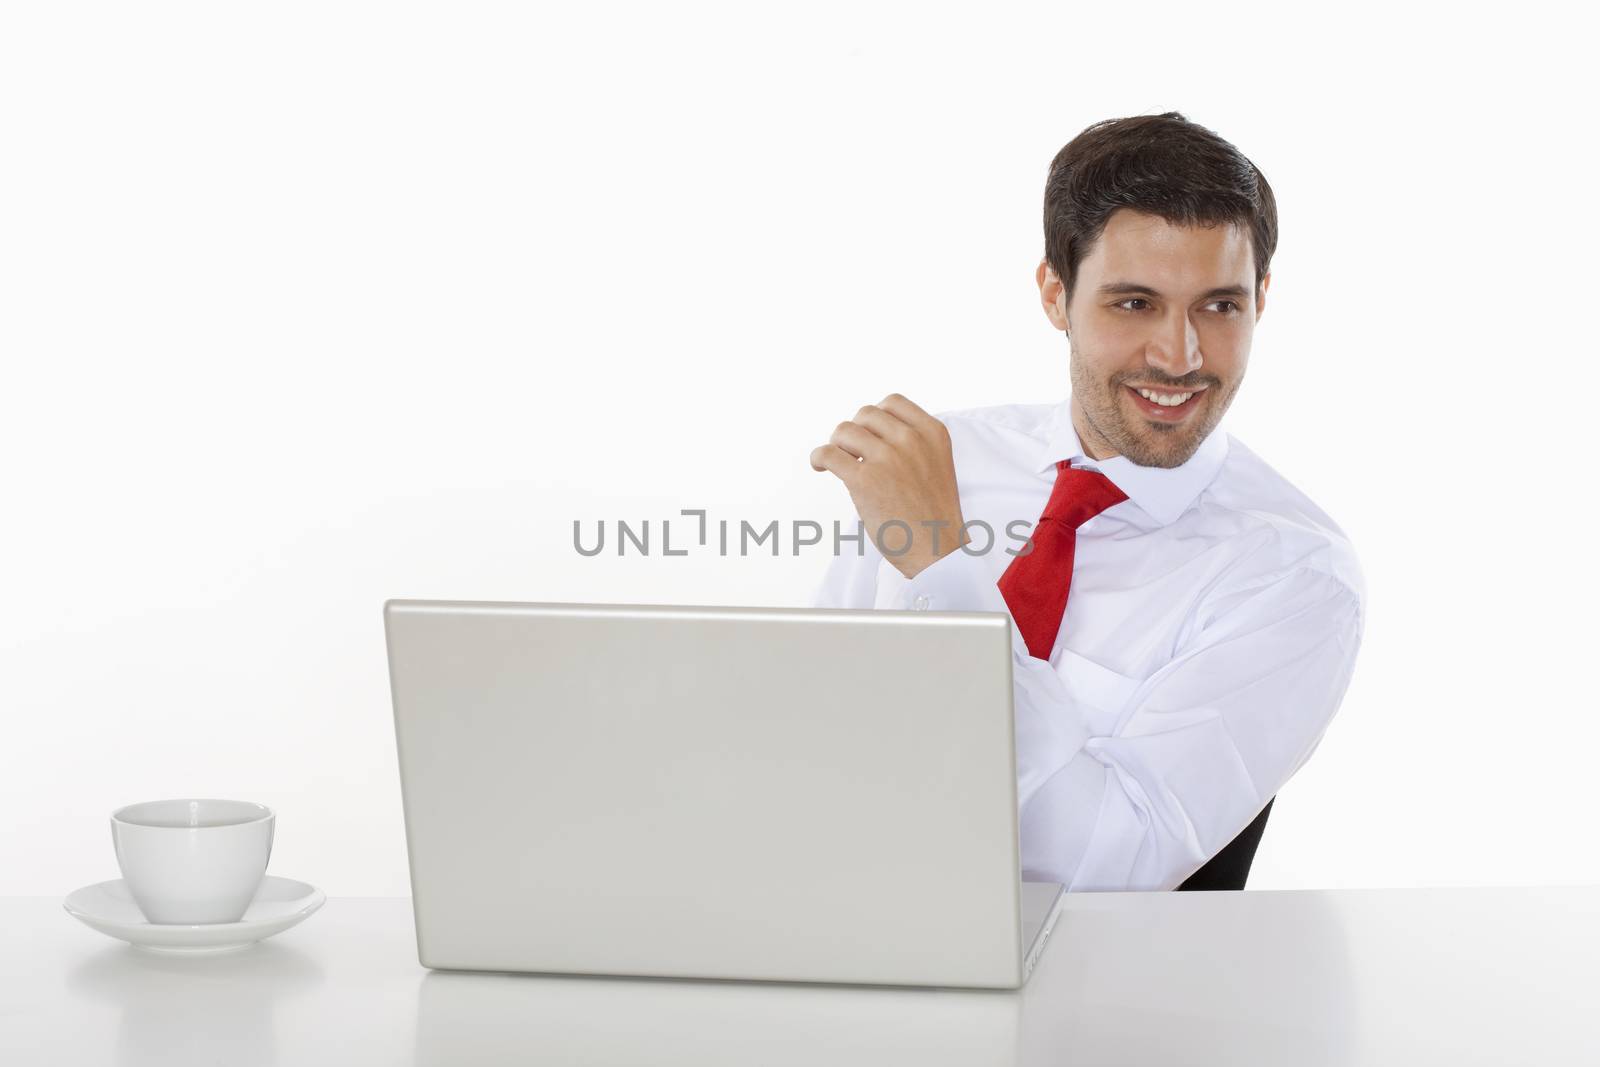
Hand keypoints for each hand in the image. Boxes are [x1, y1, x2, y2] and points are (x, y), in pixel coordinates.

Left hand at [809, 393, 967, 578]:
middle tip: (854, 453)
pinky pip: (827, 454)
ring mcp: (888, 458)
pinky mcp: (864, 480)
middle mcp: (911, 440)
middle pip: (865, 414)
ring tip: (840, 462)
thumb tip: (870, 434)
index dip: (875, 417)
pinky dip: (818, 458)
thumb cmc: (934, 514)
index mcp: (932, 433)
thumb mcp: (937, 464)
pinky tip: (820, 466)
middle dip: (856, 431)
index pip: (893, 402)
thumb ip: (914, 444)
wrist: (938, 551)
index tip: (871, 434)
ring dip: (837, 444)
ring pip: (844, 431)